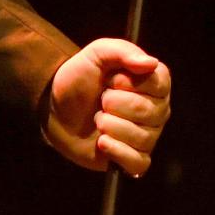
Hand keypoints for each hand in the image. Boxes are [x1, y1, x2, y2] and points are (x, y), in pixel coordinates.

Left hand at [42, 38, 171, 174]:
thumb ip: (122, 52)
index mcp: (154, 83)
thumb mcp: (96, 54)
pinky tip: (102, 142)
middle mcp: (157, 110)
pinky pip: (138, 162)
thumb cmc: (80, 78)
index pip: (158, 84)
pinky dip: (118, 152)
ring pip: (142, 137)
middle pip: (149, 111)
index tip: (111, 80)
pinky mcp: (134, 159)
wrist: (56, 108)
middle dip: (115, 105)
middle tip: (100, 101)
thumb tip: (150, 63)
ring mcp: (148, 136)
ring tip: (97, 120)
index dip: (130, 83)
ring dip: (110, 126)